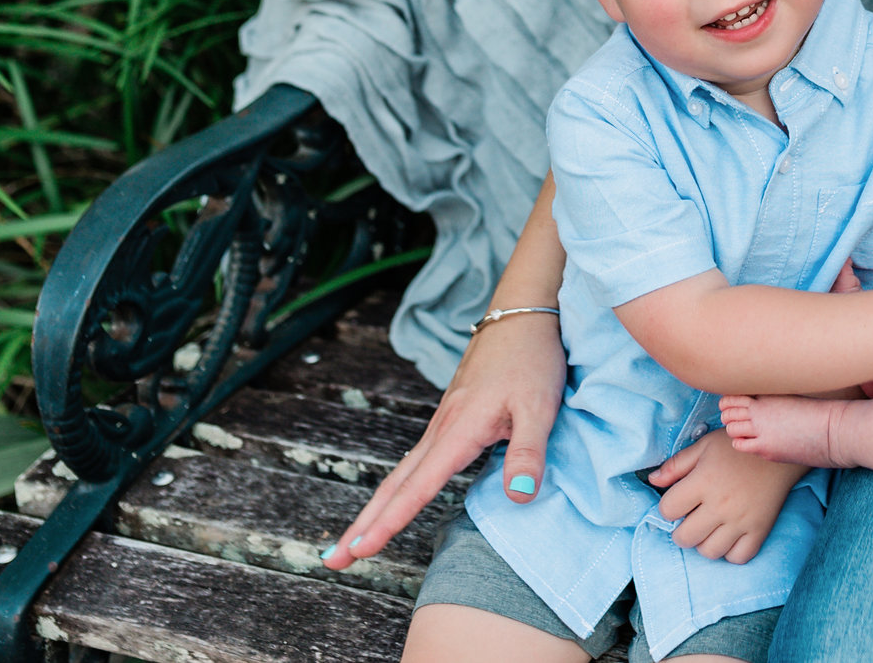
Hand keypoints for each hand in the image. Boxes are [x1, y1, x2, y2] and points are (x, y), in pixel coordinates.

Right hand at [324, 312, 564, 567]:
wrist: (523, 313)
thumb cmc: (532, 358)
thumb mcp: (541, 407)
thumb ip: (529, 453)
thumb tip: (519, 498)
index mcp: (458, 430)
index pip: (417, 487)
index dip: (389, 522)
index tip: (360, 550)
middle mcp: (441, 428)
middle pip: (393, 484)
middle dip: (363, 524)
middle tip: (332, 559)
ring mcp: (442, 421)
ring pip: (400, 473)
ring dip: (375, 508)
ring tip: (354, 541)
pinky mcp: (450, 416)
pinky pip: (415, 460)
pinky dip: (396, 487)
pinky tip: (395, 498)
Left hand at [645, 430, 806, 563]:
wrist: (779, 450)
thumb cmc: (737, 447)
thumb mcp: (703, 446)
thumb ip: (676, 465)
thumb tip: (652, 481)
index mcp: (703, 482)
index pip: (668, 510)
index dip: (668, 507)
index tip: (678, 501)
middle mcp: (720, 505)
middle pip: (685, 538)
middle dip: (681, 530)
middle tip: (690, 519)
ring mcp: (741, 521)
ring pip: (709, 552)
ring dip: (704, 542)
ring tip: (709, 527)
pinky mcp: (760, 530)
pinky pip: (738, 557)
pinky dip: (730, 552)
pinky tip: (729, 536)